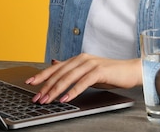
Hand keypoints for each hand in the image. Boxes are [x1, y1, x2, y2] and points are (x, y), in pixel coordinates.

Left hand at [25, 54, 141, 103]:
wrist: (130, 71)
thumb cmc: (109, 73)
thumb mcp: (87, 71)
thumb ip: (71, 69)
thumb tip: (54, 64)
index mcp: (78, 58)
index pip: (56, 68)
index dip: (42, 75)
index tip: (30, 83)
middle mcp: (82, 59)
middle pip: (60, 73)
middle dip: (46, 86)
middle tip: (37, 97)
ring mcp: (90, 64)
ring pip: (69, 77)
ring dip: (56, 90)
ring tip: (48, 100)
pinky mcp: (99, 71)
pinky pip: (83, 82)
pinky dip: (73, 91)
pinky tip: (66, 98)